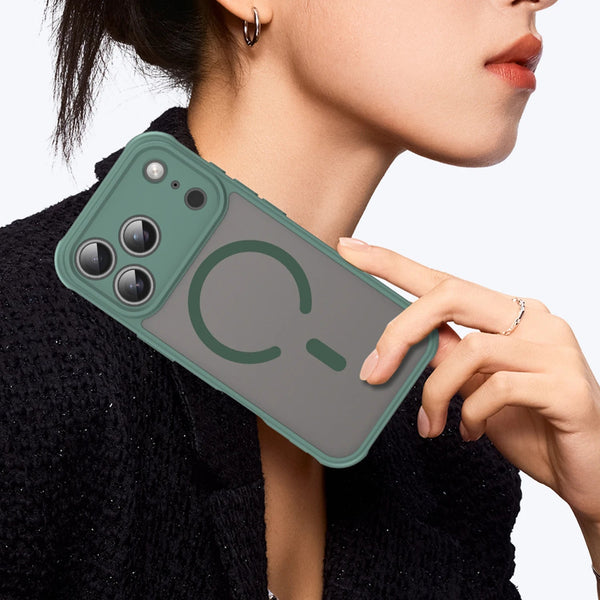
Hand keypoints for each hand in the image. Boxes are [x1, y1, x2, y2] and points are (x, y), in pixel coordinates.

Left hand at [337, 237, 599, 523]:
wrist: (588, 471)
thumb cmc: (530, 423)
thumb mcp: (475, 386)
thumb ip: (445, 359)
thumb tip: (397, 346)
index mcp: (508, 314)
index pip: (443, 279)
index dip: (392, 263)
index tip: (350, 249)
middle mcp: (534, 319)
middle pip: (450, 293)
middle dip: (400, 330)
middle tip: (372, 371)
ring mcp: (554, 349)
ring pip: (469, 349)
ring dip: (435, 393)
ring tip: (431, 425)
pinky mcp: (566, 386)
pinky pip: (497, 388)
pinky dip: (471, 414)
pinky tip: (471, 432)